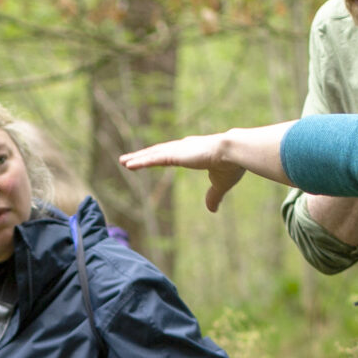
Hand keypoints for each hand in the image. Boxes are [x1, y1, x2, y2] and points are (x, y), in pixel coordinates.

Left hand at [121, 124, 295, 212]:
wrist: (234, 152)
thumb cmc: (232, 165)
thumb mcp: (220, 184)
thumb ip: (213, 196)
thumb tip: (212, 210)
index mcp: (195, 152)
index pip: (174, 154)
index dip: (162, 156)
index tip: (154, 157)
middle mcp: (184, 147)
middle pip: (159, 152)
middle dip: (145, 156)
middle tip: (130, 159)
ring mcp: (179, 150)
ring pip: (153, 155)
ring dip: (137, 158)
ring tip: (123, 161)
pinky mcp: (175, 155)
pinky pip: (153, 159)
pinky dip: (140, 162)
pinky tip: (128, 164)